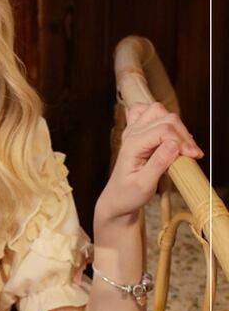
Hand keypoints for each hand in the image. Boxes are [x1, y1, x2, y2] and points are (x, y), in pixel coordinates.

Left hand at [96, 101, 203, 221]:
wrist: (116, 200)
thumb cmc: (128, 195)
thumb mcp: (144, 185)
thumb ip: (158, 164)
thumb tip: (175, 144)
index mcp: (132, 145)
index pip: (164, 130)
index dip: (182, 141)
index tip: (194, 156)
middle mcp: (131, 134)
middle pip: (166, 118)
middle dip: (183, 134)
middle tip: (192, 154)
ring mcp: (133, 131)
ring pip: (159, 110)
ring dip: (175, 125)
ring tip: (182, 146)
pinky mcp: (137, 132)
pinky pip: (149, 113)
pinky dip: (162, 118)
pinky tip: (170, 135)